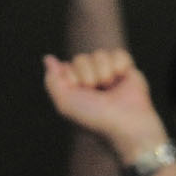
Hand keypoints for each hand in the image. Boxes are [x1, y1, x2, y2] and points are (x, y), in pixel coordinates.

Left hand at [43, 50, 171, 161]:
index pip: (66, 67)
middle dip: (87, 73)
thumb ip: (52, 80)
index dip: (72, 77)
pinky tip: (122, 77)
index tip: (80, 92)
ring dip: (103, 70)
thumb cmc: (94, 117)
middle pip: (81, 58)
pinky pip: (119, 53)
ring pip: (100, 54)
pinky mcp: (128, 71)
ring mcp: (110, 75)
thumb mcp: (65, 102)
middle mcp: (92, 82)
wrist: (125, 122)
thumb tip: (48, 58)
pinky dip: (119, 64)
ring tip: (110, 86)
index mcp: (76, 91)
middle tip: (96, 91)